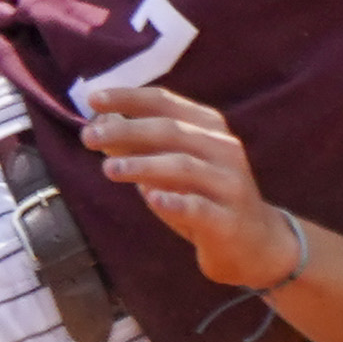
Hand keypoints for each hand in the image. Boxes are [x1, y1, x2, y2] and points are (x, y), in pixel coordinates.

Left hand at [80, 84, 309, 291]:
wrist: (254, 243)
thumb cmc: (202, 197)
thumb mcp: (170, 167)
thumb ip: (140, 145)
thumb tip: (99, 124)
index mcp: (208, 127)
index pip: (164, 102)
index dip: (127, 98)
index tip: (92, 100)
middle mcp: (223, 149)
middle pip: (170, 130)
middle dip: (126, 130)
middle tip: (88, 137)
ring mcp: (229, 184)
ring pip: (183, 166)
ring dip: (142, 165)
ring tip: (108, 169)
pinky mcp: (228, 220)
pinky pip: (200, 208)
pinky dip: (176, 202)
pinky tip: (152, 199)